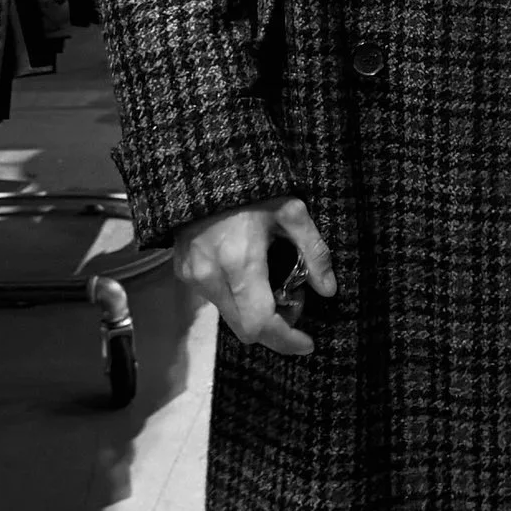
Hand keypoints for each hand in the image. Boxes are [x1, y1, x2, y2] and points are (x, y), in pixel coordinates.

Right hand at [176, 195, 336, 356]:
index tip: (307, 343)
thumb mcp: (291, 211)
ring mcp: (192, 277)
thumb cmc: (251, 186)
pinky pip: (215, 299)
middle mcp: (210, 277)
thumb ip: (313, 252)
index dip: (286, 340)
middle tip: (295, 305)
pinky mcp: (182, 272)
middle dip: (274, 328)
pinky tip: (248, 273)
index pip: (260, 323)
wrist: (200, 167)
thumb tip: (329, 290)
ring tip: (273, 284)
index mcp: (239, 263)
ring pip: (229, 317)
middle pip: (245, 330)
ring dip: (254, 313)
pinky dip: (236, 298)